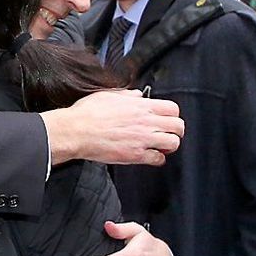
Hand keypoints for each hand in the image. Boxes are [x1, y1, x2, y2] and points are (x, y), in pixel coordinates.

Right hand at [42, 89, 183, 165]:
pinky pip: (158, 160)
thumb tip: (137, 95)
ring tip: (161, 146)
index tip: (167, 119)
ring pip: (173, 142)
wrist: (76, 130)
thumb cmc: (88, 113)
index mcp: (141, 106)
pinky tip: (150, 156)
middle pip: (178, 126)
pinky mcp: (135, 155)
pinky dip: (157, 159)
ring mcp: (142, 139)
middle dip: (176, 131)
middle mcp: (146, 122)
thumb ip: (128, 95)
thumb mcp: (109, 95)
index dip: (173, 115)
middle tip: (169, 134)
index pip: (172, 108)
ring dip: (169, 145)